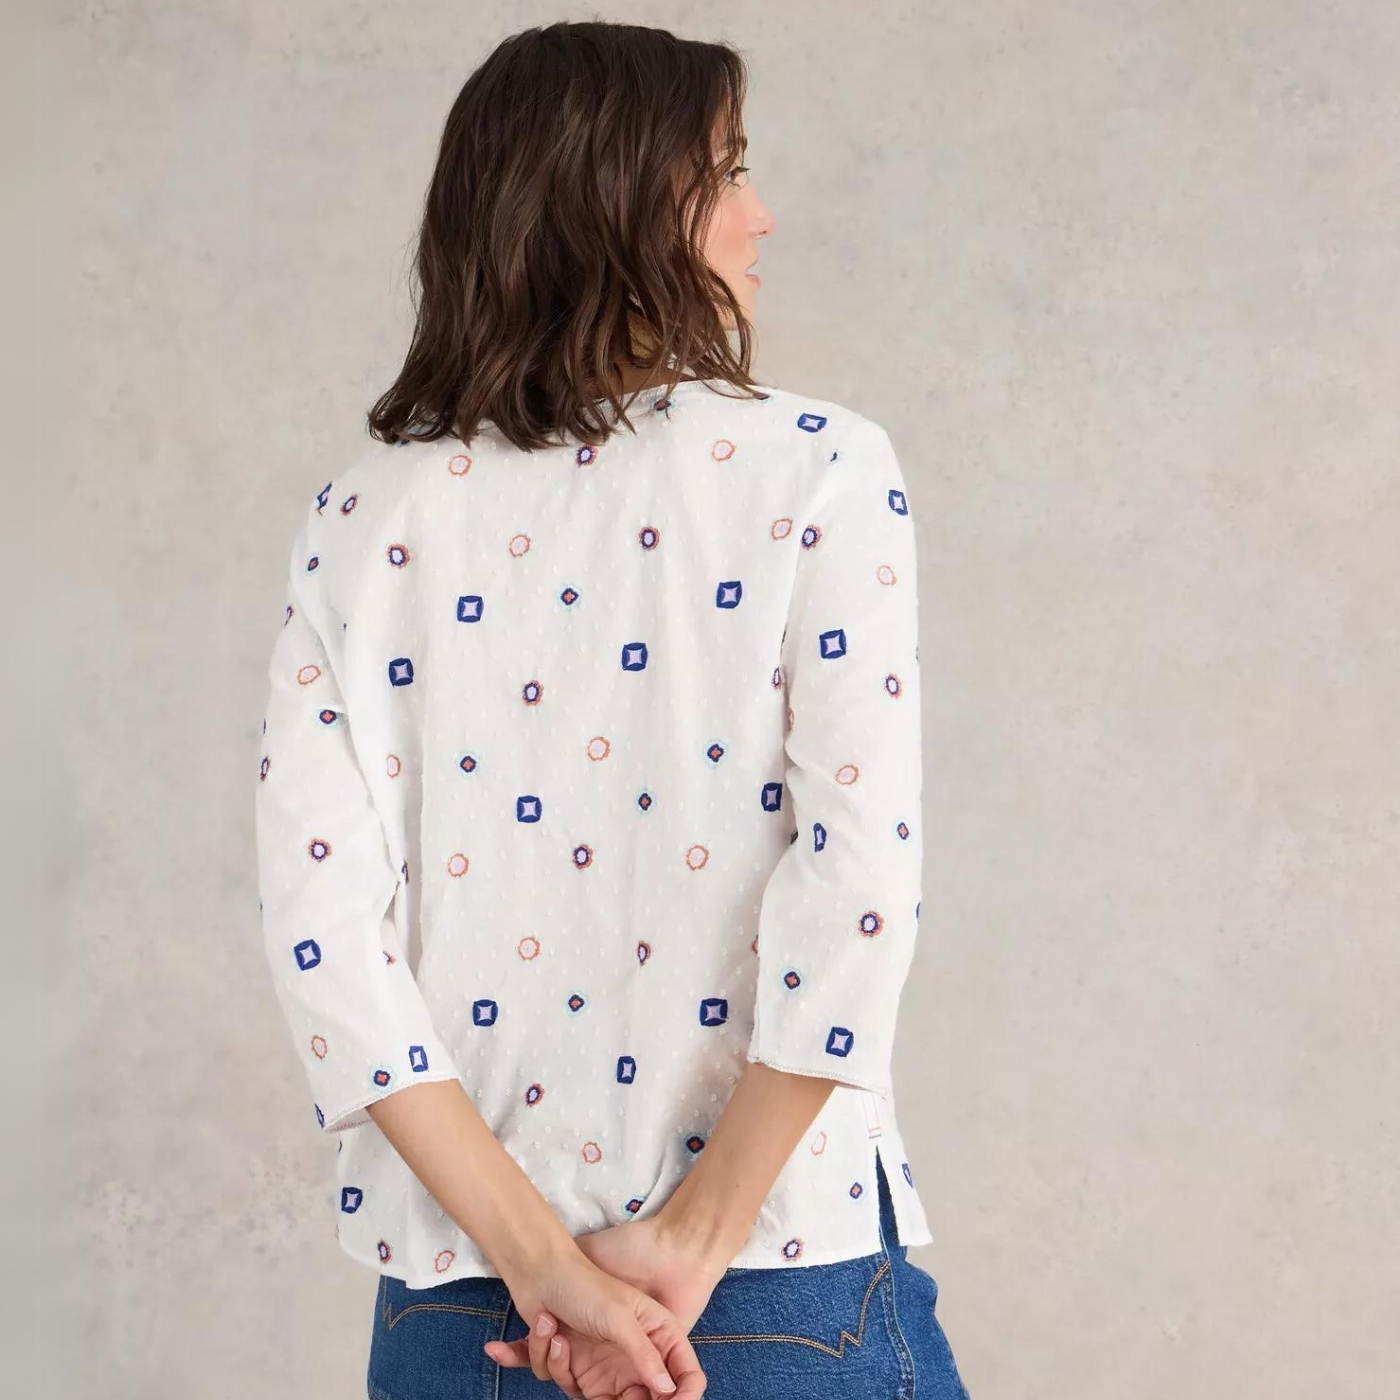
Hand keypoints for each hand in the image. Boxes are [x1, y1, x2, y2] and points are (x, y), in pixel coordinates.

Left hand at [484, 1242, 706, 1398]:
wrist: (539, 1270)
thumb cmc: (585, 1286)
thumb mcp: (620, 1319)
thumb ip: (645, 1355)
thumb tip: (668, 1388)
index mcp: (656, 1335)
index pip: (683, 1375)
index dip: (680, 1396)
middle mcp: (631, 1355)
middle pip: (640, 1399)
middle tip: (598, 1391)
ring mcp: (601, 1362)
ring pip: (591, 1397)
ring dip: (562, 1366)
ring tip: (555, 1334)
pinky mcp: (571, 1364)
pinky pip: (561, 1382)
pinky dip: (545, 1358)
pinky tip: (544, 1330)